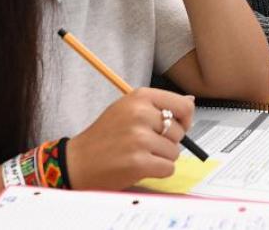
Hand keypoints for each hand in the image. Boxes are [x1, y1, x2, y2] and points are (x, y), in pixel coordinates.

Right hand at [66, 87, 194, 190]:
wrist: (78, 161)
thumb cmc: (105, 136)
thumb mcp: (127, 109)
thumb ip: (158, 106)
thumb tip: (191, 101)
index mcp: (139, 97)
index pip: (183, 105)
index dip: (185, 119)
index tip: (177, 125)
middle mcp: (140, 114)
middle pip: (180, 131)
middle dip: (168, 141)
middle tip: (146, 144)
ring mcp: (139, 138)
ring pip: (175, 152)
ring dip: (162, 157)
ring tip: (140, 154)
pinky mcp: (139, 162)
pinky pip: (168, 168)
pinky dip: (158, 171)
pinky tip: (141, 166)